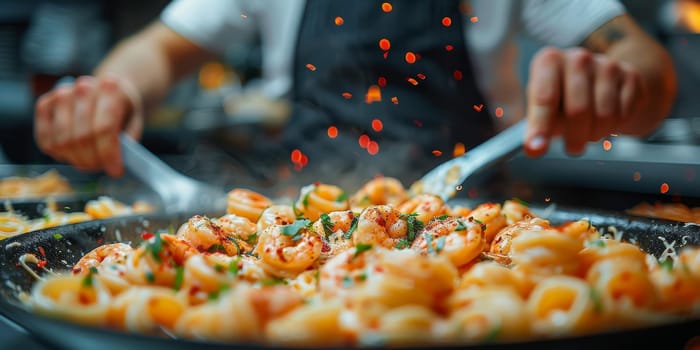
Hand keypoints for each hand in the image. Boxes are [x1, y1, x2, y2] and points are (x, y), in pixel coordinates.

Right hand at [34, 75, 143, 176]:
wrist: (105, 90)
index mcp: (111, 88)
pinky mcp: (44, 105)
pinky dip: (59, 154)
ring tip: (89, 162)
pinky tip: (74, 155)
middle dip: (92, 161)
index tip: (115, 170)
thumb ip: (128, 139)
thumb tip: (113, 160)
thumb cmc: (122, 109)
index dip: (108, 154)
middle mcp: (83, 87)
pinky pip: (46, 140)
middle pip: (82, 137)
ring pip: (62, 141)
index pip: (104, 128)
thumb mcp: (135, 121)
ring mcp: (60, 95)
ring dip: (76, 160)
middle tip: (102, 168)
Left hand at [523, 46, 646, 156]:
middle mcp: (578, 58)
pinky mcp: (631, 75)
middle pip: (578, 109)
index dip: (541, 126)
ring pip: (604, 115)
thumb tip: (534, 149)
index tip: (536, 149)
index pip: (545, 98)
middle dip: (575, 137)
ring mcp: (607, 64)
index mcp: (549, 61)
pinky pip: (624, 114)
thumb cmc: (561, 100)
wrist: (600, 85)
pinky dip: (615, 127)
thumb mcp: (543, 109)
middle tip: (572, 149)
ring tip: (588, 133)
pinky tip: (606, 122)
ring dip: (596, 134)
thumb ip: (537, 128)